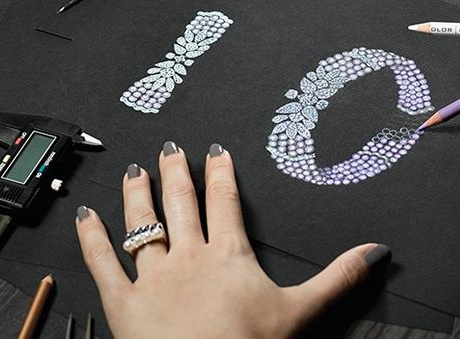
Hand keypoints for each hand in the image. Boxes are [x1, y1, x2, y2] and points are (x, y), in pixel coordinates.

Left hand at [76, 142, 390, 338]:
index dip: (220, 173)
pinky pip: (103, 263)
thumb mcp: (301, 313)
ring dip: (137, 194)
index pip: (224, 202)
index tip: (215, 150)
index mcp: (228, 254)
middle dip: (175, 172)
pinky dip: (92, 238)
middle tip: (168, 147)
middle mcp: (187, 257)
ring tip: (134, 170)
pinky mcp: (123, 303)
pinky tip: (84, 216)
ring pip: (142, 223)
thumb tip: (375, 252)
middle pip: (180, 203)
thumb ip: (337, 278)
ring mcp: (153, 277)